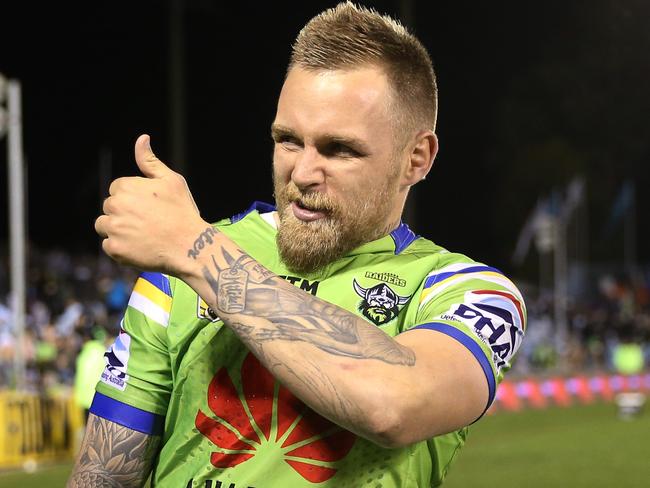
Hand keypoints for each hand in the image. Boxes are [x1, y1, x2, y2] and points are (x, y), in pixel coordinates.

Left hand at [95, 134, 206, 275]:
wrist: (190, 245)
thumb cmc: (182, 211)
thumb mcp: (171, 181)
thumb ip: (150, 161)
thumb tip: (142, 138)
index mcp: (126, 187)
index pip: (117, 189)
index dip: (133, 198)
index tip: (149, 207)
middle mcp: (116, 206)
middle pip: (109, 207)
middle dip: (123, 213)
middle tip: (147, 222)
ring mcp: (114, 229)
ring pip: (103, 226)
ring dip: (117, 230)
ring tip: (141, 235)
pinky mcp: (114, 249)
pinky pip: (108, 246)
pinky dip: (121, 248)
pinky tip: (139, 247)